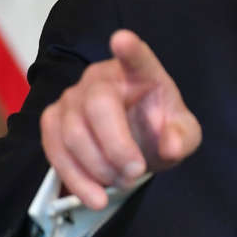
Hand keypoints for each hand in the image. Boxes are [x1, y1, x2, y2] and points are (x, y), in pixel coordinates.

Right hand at [39, 30, 201, 208]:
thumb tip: (171, 145)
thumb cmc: (159, 130)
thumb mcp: (183, 135)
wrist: (134, 145)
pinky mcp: (53, 120)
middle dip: (115, 146)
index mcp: (140, 72)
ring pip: (72, 131)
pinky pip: (54, 148)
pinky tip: (95, 196)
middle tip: (135, 173)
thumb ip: (182, 137)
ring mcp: (73, 96)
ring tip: (121, 183)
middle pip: (97, 105)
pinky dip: (74, 177)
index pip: (136, 57)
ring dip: (97, 166)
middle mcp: (101, 77)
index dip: (129, 49)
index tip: (122, 39)